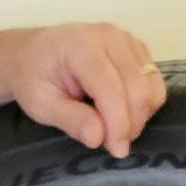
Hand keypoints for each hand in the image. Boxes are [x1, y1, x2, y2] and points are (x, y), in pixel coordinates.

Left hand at [12, 24, 166, 156]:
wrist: (31, 53)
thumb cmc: (32, 77)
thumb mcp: (40, 104)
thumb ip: (70, 120)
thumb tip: (99, 138)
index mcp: (80, 45)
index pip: (111, 87)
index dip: (118, 123)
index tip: (117, 150)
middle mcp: (109, 36)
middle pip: (138, 88)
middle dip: (131, 123)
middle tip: (113, 145)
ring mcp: (126, 39)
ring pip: (152, 86)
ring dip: (140, 115)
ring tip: (115, 128)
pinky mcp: (137, 48)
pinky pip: (153, 81)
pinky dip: (144, 103)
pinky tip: (121, 110)